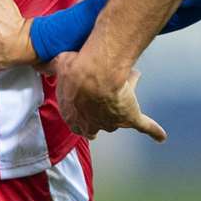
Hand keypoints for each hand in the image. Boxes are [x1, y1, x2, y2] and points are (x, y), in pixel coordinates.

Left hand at [50, 51, 166, 142]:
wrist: (95, 73)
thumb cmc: (75, 68)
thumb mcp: (59, 66)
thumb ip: (51, 68)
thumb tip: (40, 62)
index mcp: (72, 115)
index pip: (78, 121)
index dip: (83, 111)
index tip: (86, 99)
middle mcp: (92, 124)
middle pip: (99, 120)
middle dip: (103, 108)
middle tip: (107, 92)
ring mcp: (112, 122)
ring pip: (119, 115)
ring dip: (124, 99)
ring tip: (130, 78)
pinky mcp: (130, 117)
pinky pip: (144, 126)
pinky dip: (153, 131)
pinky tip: (161, 137)